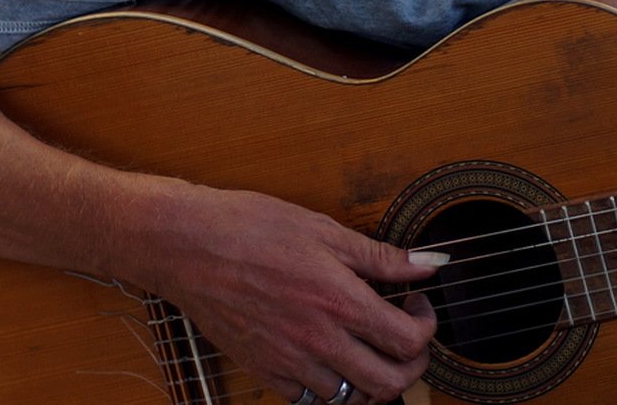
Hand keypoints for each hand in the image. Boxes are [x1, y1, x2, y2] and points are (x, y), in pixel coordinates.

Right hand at [128, 185, 445, 403]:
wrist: (187, 246)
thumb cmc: (252, 228)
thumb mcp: (325, 231)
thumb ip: (383, 257)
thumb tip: (429, 263)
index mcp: (340, 302)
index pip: (409, 342)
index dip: (426, 326)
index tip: (415, 304)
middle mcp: (318, 341)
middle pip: (390, 385)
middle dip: (411, 364)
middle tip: (404, 336)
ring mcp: (289, 362)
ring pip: (350, 398)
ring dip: (369, 377)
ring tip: (366, 345)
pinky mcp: (262, 371)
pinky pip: (308, 399)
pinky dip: (328, 386)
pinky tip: (328, 355)